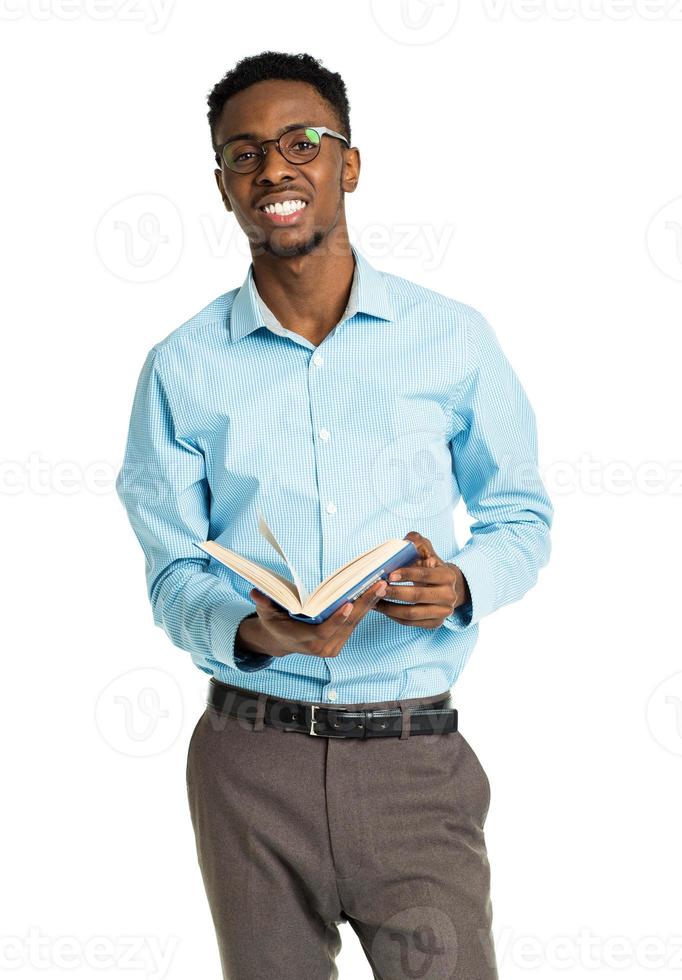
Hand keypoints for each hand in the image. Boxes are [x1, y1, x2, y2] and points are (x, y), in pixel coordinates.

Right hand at [242, 578, 387, 658]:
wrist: (281, 641)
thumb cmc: (275, 622)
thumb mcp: (267, 613)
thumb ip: (264, 603)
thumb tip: (255, 592)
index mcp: (305, 641)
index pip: (324, 631)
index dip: (337, 619)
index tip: (349, 604)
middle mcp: (322, 647)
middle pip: (348, 625)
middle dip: (364, 604)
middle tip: (379, 585)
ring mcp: (334, 646)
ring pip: (356, 623)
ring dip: (370, 604)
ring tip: (382, 584)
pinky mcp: (341, 642)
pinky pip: (356, 624)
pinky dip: (366, 608)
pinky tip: (376, 592)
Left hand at [373, 531, 470, 628]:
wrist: (445, 587)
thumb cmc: (429, 566)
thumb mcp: (426, 551)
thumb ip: (416, 542)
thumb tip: (406, 541)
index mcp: (448, 576)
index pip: (424, 575)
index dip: (406, 574)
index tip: (389, 575)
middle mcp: (449, 596)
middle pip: (417, 596)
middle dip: (394, 592)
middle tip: (377, 588)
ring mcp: (443, 613)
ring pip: (412, 613)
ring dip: (389, 608)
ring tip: (373, 600)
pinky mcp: (434, 624)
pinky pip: (410, 623)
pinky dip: (393, 617)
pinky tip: (381, 608)